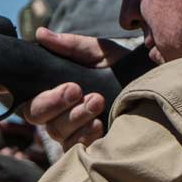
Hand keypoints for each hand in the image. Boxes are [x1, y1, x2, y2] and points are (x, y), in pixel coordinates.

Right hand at [21, 28, 127, 150]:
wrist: (150, 86)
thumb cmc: (121, 69)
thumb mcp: (98, 53)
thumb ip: (71, 46)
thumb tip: (40, 33)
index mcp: (54, 91)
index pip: (30, 99)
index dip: (39, 96)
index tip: (69, 86)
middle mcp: (57, 113)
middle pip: (37, 115)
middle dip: (55, 103)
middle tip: (77, 90)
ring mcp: (70, 132)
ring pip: (56, 131)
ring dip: (76, 117)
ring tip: (98, 101)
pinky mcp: (86, 147)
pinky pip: (73, 148)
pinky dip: (84, 136)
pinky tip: (99, 125)